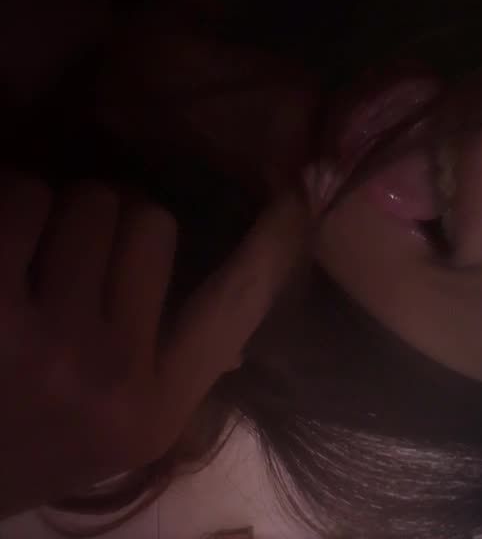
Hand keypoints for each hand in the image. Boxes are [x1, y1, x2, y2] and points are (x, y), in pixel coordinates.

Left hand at [0, 171, 308, 519]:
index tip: (298, 199)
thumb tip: (254, 276)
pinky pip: (25, 196)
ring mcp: (49, 346)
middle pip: (149, 220)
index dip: (269, 248)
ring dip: (53, 211)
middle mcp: (111, 379)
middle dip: (108, 224)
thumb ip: (173, 363)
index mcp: (152, 410)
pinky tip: (0, 249)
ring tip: (22, 261)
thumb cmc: (17, 438)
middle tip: (65, 264)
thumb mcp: (108, 428)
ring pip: (89, 199)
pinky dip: (10, 205)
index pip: (233, 309)